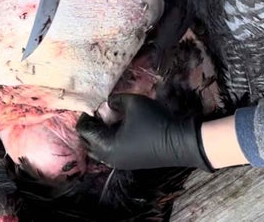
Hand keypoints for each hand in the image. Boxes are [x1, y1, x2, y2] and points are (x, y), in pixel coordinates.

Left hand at [76, 94, 213, 170]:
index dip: (85, 116)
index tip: (94, 106)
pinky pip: (110, 153)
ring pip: (99, 150)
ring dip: (99, 135)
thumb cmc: (154, 121)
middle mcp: (109, 158)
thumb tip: (107, 103)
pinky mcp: (129, 163)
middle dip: (90, 127)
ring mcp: (119, 163)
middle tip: (99, 113)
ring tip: (109, 120)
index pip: (84, 131)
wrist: (179, 142)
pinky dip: (109, 142)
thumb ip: (115, 100)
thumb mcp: (133, 103)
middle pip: (88, 143)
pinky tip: (119, 129)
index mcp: (106, 145)